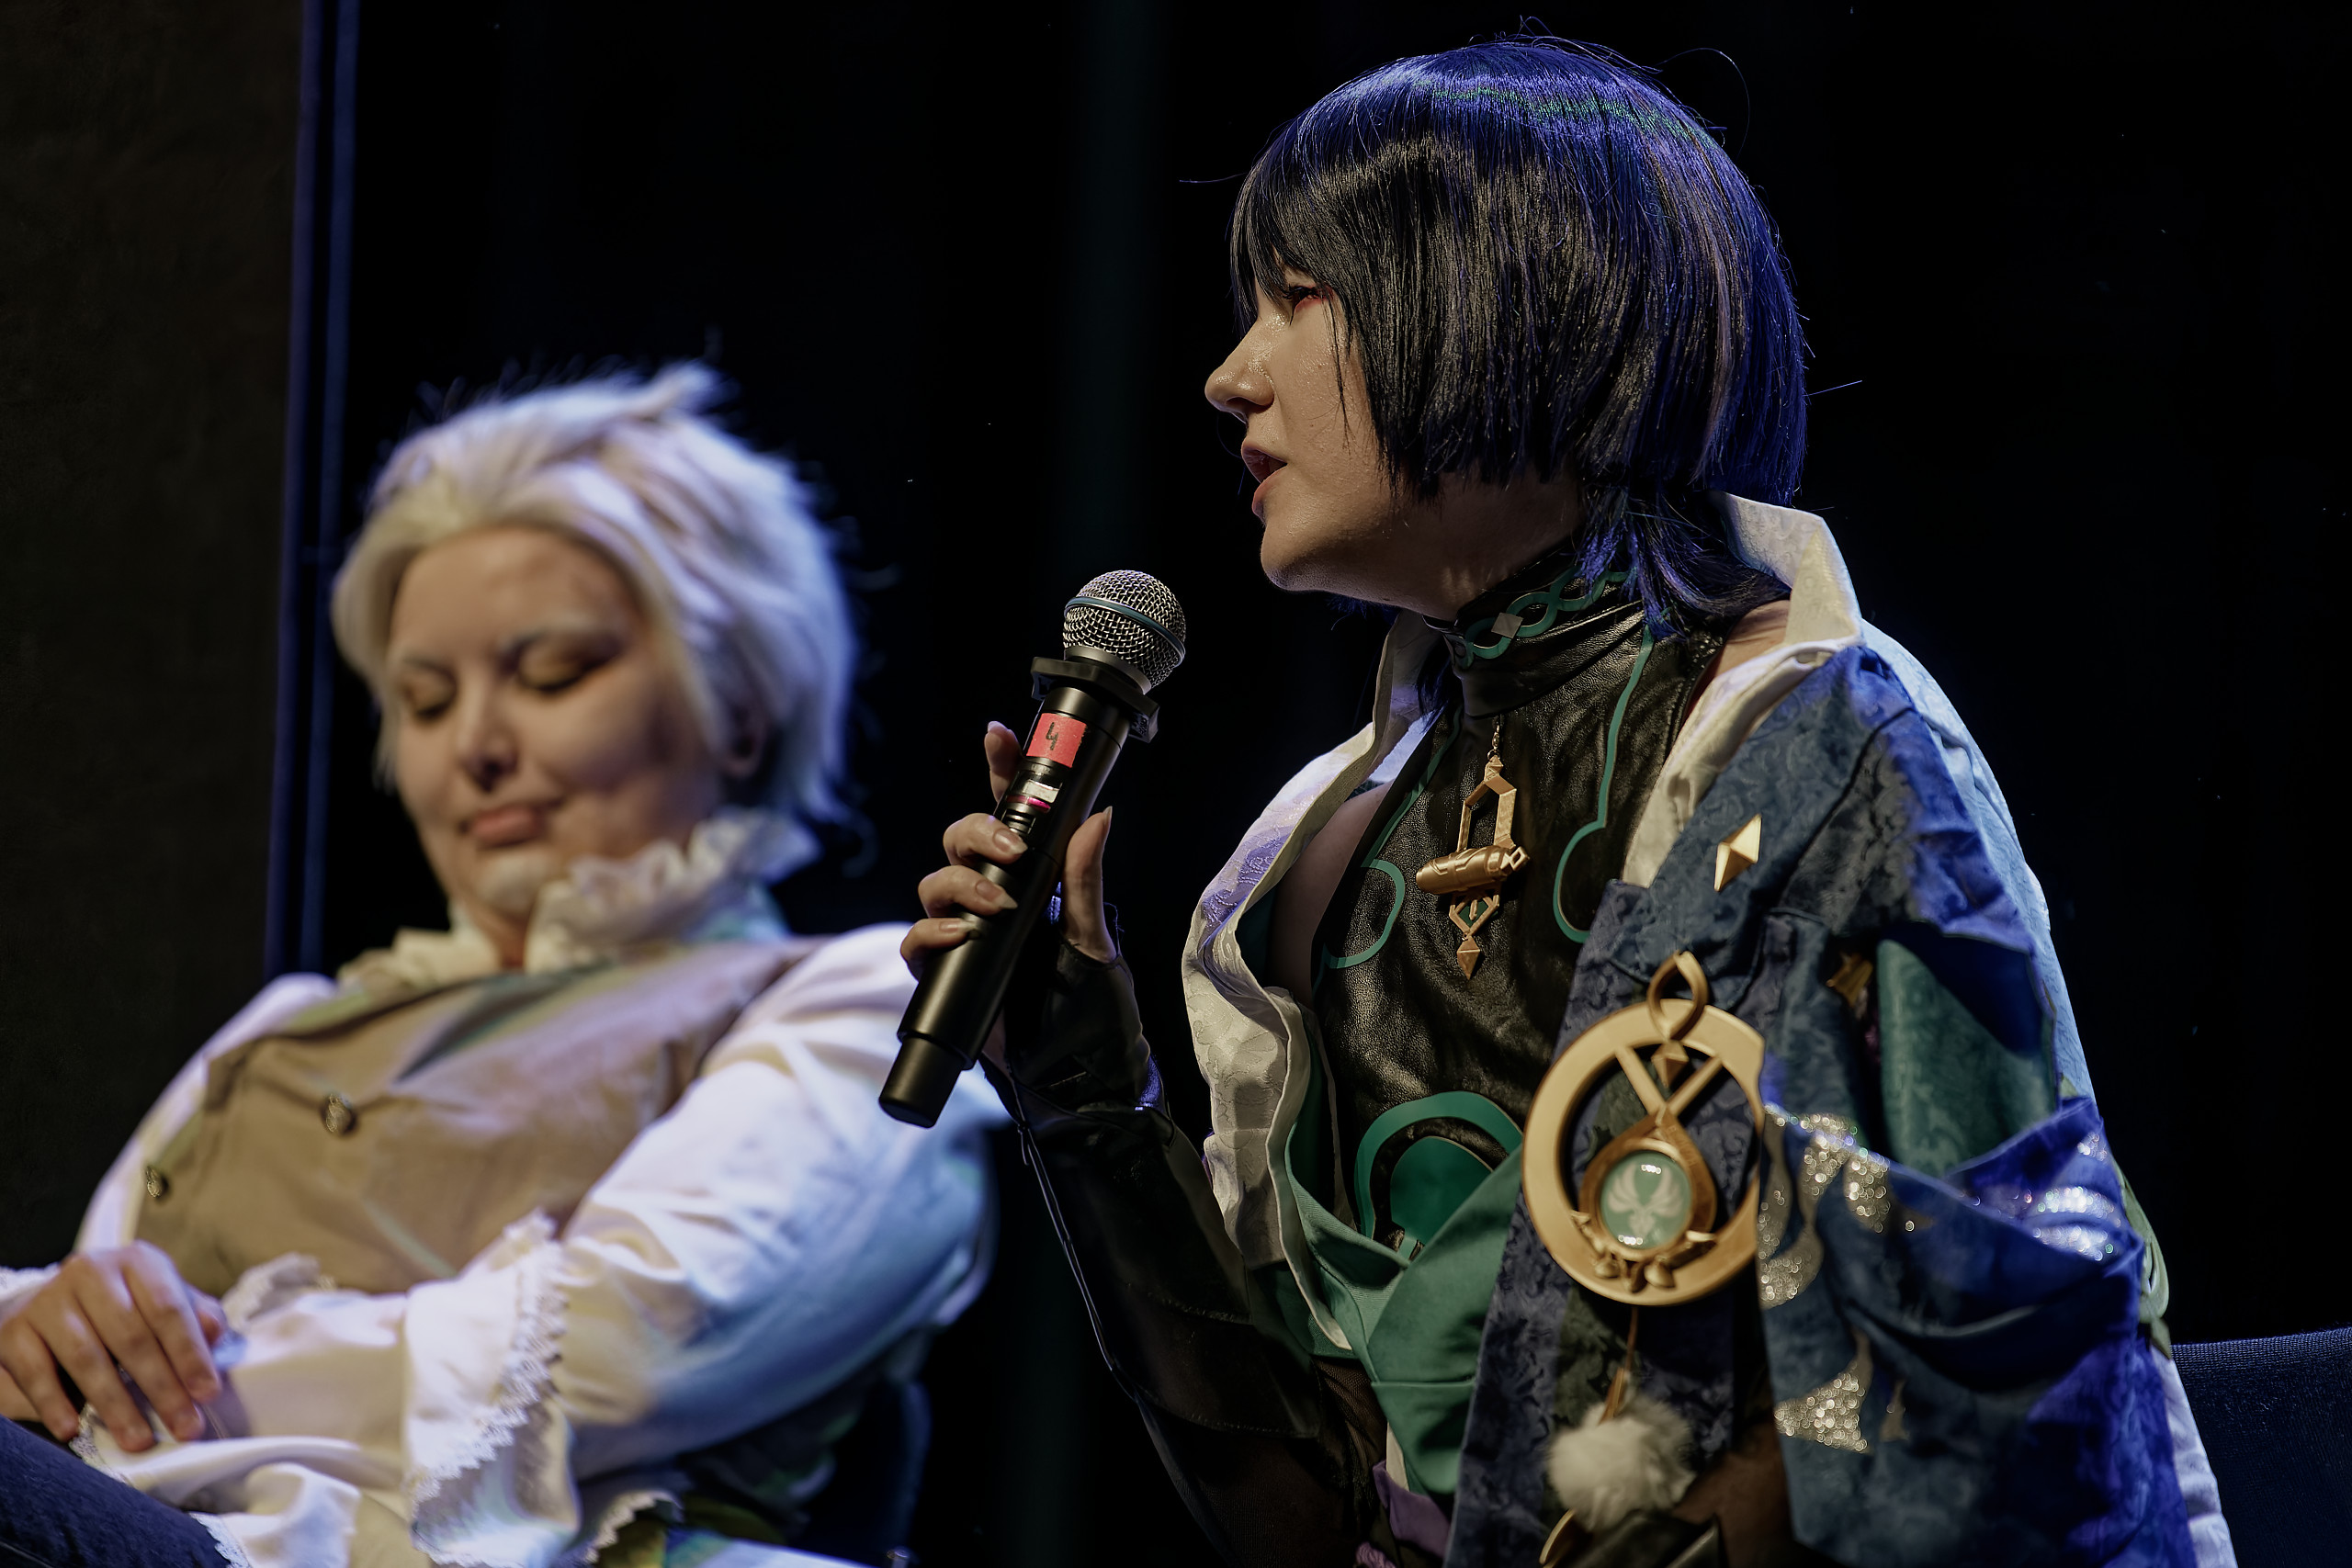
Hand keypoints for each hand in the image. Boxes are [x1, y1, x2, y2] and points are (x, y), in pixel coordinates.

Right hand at [0, 1242, 225, 1449]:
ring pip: (86, 1356)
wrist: (45, 1311)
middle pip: (131, 1336)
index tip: (207, 1394)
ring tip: (138, 1439)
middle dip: (161, 1387)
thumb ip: (195, 1317)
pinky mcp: (15, 1330)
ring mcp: (49, 1300)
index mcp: (137, 1262)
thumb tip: (214, 1334)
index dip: (191, 1354)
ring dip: (115, 1404)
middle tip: (183, 1426)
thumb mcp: (160, 1305)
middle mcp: (91, 1272)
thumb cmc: (119, 1313)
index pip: (169, 1308)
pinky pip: (36, 1372)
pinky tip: (73, 1429)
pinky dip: (55, 1404)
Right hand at [901, 721, 1115, 982]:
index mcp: (1031, 879)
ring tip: (997, 906)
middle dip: (977, 833)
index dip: (999, 771)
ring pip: (934, 881)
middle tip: (1012, 853)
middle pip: (960, 838)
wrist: (1070, 1070)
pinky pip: (915, 939)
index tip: (998, 735)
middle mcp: (993, 897)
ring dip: (960, 884)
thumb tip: (1098, 817)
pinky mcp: (943, 971)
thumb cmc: (1087, 1005)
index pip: (1009, 815)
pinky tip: (957, 937)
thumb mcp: (1092, 938)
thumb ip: (1085, 880)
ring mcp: (964, 931)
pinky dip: (929, 933)